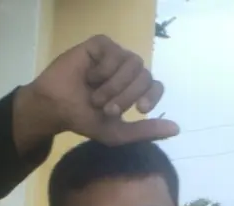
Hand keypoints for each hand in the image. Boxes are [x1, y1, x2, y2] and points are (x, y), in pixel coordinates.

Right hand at [14, 34, 177, 148]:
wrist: (57, 108)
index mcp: (135, 90)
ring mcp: (115, 56)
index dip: (151, 96)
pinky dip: (103, 69)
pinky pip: (113, 52)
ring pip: (132, 63)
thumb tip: (176, 129)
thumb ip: (147, 131)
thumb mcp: (119, 133)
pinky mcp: (100, 45)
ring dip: (114, 85)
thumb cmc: (86, 120)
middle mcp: (128, 71)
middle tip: (108, 109)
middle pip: (145, 76)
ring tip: (96, 96)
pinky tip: (89, 76)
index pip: (156, 86)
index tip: (140, 110)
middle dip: (127, 96)